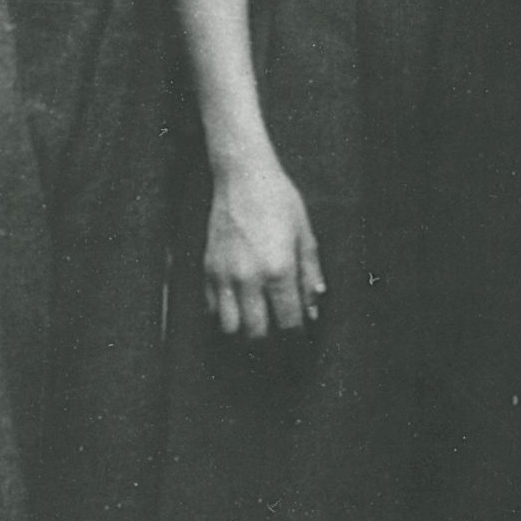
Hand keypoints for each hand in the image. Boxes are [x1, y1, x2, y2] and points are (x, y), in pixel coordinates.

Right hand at [204, 156, 323, 338]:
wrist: (242, 177)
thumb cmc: (280, 202)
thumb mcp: (305, 236)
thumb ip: (310, 275)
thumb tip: (313, 308)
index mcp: (278, 270)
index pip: (288, 323)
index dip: (296, 337)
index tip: (300, 339)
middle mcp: (248, 278)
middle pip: (255, 334)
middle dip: (271, 343)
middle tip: (280, 339)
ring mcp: (223, 275)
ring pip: (229, 328)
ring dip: (244, 333)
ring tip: (258, 327)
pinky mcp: (207, 269)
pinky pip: (212, 309)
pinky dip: (225, 317)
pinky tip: (240, 310)